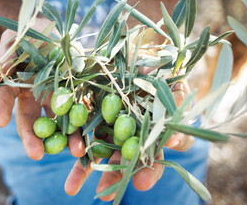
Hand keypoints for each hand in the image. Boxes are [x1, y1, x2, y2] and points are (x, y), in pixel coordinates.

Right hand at [0, 20, 85, 159]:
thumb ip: (6, 57)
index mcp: (17, 85)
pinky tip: (94, 135)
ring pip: (61, 122)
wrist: (55, 28)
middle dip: (35, 139)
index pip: (5, 100)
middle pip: (33, 121)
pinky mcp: (78, 94)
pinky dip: (87, 124)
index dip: (1, 109)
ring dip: (68, 138)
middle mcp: (36, 96)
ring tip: (75, 151)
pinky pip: (82, 110)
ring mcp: (58, 97)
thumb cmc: (30, 32)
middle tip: (36, 154)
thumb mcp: (14, 39)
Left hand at [64, 82, 193, 199]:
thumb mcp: (173, 86)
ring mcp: (111, 126)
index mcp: (153, 133)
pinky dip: (74, 142)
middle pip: (123, 161)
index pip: (154, 158)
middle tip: (105, 193)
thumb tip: (173, 138)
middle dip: (114, 177)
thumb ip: (177, 107)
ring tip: (72, 188)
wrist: (138, 55)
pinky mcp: (92, 115)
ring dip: (86, 169)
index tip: (140, 183)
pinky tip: (69, 153)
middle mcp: (131, 134)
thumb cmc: (161, 72)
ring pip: (99, 151)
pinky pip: (81, 131)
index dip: (148, 172)